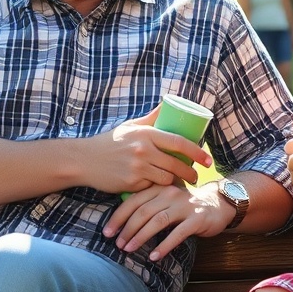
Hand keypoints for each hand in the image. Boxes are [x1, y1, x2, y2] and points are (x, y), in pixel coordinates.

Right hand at [79, 107, 211, 193]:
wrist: (85, 160)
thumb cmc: (110, 141)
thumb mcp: (131, 125)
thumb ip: (151, 118)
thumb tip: (168, 103)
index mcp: (146, 134)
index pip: (179, 142)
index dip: (196, 151)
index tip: (207, 159)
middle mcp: (143, 150)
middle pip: (176, 164)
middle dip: (191, 172)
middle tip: (197, 176)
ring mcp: (137, 168)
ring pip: (166, 178)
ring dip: (175, 182)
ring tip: (180, 182)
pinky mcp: (131, 183)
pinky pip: (151, 188)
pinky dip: (157, 188)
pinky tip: (160, 188)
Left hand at [103, 181, 226, 260]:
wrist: (218, 204)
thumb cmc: (185, 205)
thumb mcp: (165, 199)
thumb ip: (147, 204)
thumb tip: (120, 222)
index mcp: (159, 188)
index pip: (133, 200)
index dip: (118, 217)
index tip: (107, 232)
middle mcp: (170, 193)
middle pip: (143, 211)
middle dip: (127, 228)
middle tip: (117, 244)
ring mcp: (184, 205)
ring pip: (158, 220)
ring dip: (141, 236)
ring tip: (129, 249)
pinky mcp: (197, 218)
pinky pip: (178, 233)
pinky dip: (164, 245)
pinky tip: (154, 256)